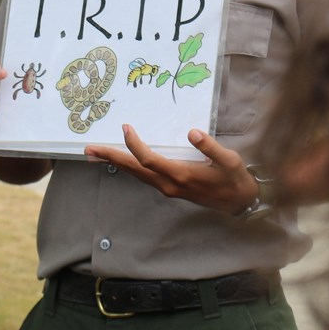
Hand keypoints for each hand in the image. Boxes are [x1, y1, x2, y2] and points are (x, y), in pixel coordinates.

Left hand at [85, 125, 258, 214]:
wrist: (240, 202)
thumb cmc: (234, 179)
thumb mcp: (229, 160)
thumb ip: (210, 147)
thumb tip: (192, 133)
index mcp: (181, 175)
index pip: (148, 159)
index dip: (134, 145)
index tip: (125, 127)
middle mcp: (169, 184)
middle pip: (134, 169)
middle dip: (110, 158)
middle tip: (88, 149)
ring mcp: (168, 188)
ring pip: (136, 175)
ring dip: (116, 163)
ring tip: (96, 154)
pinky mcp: (170, 188)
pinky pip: (144, 176)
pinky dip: (129, 167)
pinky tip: (122, 160)